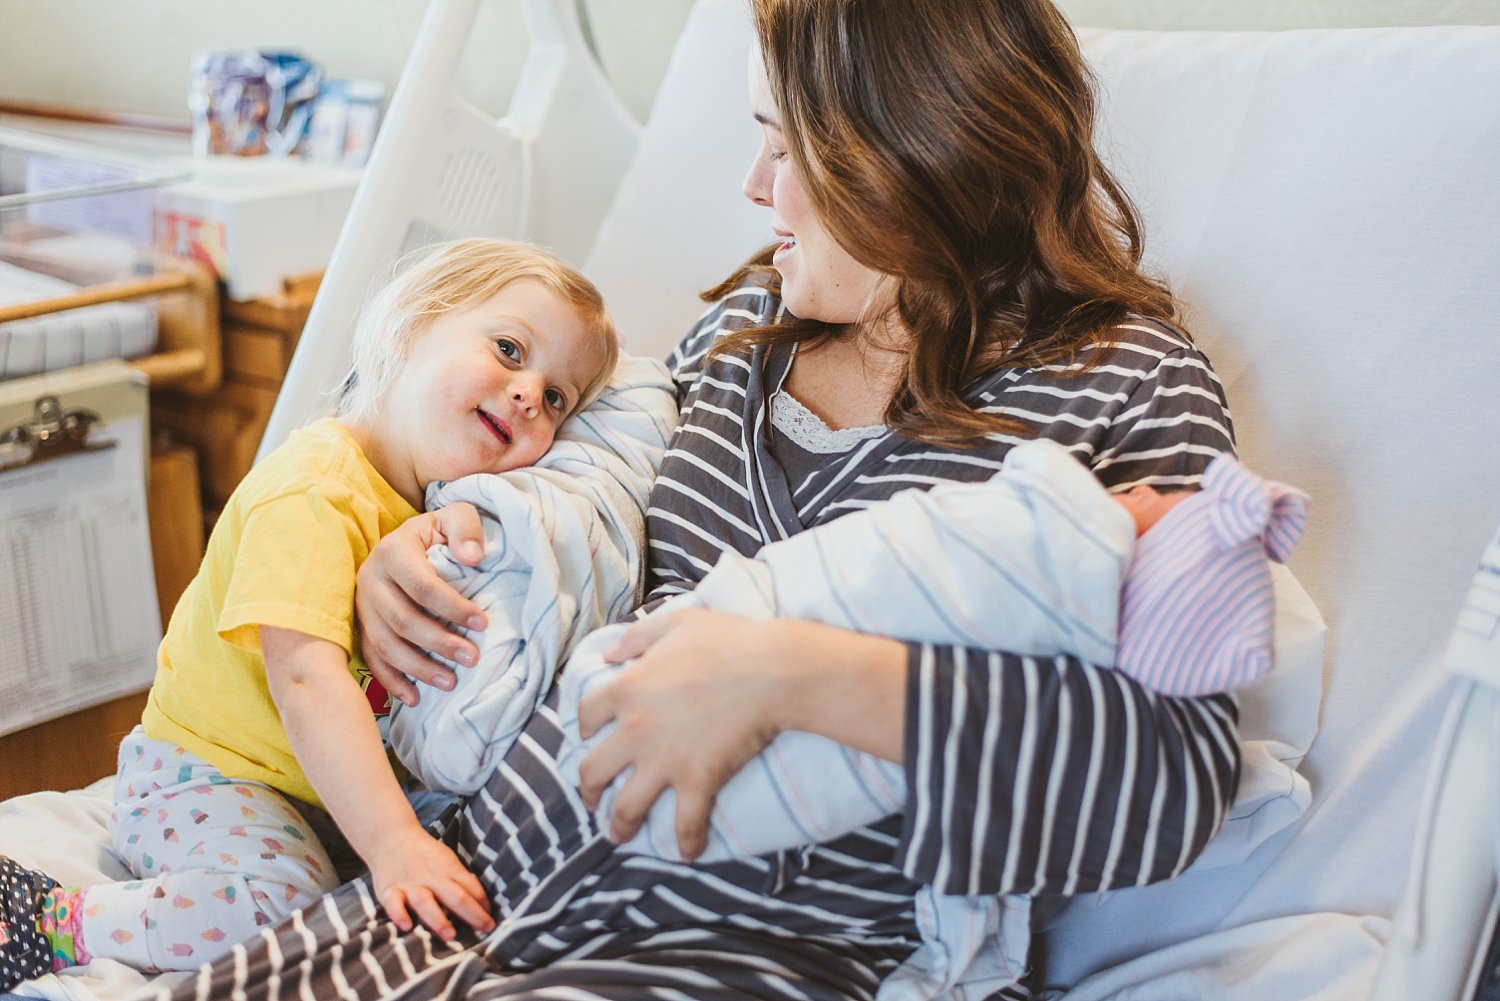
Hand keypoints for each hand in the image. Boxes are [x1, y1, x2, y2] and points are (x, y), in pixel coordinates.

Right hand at [356, 503, 486, 706]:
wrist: (412, 539)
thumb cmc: (440, 531)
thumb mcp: (456, 516)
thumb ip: (466, 529)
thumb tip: (473, 557)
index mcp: (392, 551)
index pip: (422, 586)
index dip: (452, 607)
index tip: (483, 624)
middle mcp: (370, 579)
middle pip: (402, 620)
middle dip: (438, 643)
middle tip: (472, 658)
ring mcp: (363, 605)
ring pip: (386, 644)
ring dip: (418, 667)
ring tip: (451, 682)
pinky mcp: (362, 625)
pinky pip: (373, 657)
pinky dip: (392, 680)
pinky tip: (415, 697)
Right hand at [367, 824, 493, 940]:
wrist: (391, 836)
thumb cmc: (425, 854)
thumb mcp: (447, 861)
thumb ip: (461, 880)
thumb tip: (482, 902)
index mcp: (449, 870)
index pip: (471, 887)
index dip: (483, 904)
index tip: (493, 921)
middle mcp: (431, 879)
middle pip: (455, 896)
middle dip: (471, 914)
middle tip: (486, 929)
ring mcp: (409, 885)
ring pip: (425, 902)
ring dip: (438, 918)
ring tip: (450, 935)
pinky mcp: (388, 891)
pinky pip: (393, 904)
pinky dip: (399, 914)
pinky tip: (407, 926)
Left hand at [575, 608, 791, 860]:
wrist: (771, 669)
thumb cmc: (727, 640)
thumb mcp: (674, 623)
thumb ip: (635, 638)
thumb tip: (608, 654)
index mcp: (626, 689)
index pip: (586, 715)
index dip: (584, 727)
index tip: (589, 736)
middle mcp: (635, 730)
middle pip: (592, 771)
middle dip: (588, 791)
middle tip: (594, 799)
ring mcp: (664, 760)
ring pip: (626, 807)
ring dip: (619, 826)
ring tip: (619, 836)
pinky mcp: (698, 781)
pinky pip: (685, 824)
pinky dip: (686, 844)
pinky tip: (687, 853)